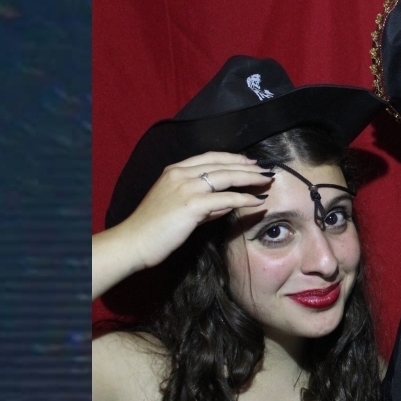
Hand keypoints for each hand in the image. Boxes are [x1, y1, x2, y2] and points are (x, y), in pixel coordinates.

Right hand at [92, 152, 272, 299]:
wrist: (134, 242)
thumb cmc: (154, 229)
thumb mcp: (178, 209)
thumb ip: (203, 204)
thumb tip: (228, 202)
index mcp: (174, 170)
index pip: (210, 157)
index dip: (233, 158)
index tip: (249, 161)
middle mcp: (180, 174)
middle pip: (222, 164)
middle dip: (247, 166)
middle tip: (266, 169)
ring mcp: (186, 187)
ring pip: (226, 176)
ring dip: (250, 177)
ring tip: (267, 180)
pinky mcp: (192, 204)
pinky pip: (226, 198)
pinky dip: (244, 198)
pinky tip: (257, 201)